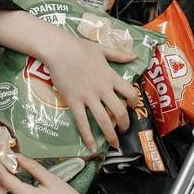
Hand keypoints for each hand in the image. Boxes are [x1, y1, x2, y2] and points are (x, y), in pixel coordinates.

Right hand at [42, 34, 137, 149]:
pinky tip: (91, 146)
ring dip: (111, 134)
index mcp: (110, 76)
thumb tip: (134, 56)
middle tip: (124, 129)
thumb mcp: (102, 49)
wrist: (59, 49)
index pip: (130, 93)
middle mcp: (102, 89)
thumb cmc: (79, 47)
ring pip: (104, 120)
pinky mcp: (74, 101)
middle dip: (125, 124)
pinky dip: (88, 136)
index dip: (134, 102)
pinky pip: (82, 122)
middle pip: (120, 111)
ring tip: (114, 143)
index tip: (132, 106)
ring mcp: (88, 96)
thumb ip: (118, 55)